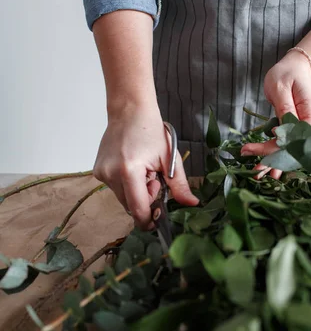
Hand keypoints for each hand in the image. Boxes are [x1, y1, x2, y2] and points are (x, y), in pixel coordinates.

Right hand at [93, 105, 198, 229]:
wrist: (130, 111)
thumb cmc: (151, 131)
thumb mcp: (170, 158)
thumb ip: (179, 185)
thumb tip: (191, 204)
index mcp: (129, 171)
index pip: (138, 209)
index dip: (149, 219)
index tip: (158, 218)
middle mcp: (111, 174)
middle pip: (130, 206)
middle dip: (145, 200)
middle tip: (154, 178)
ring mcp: (102, 173)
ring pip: (123, 198)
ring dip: (136, 192)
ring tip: (143, 170)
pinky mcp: (98, 171)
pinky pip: (115, 188)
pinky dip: (126, 184)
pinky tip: (132, 167)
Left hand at [240, 50, 310, 178]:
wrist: (296, 68)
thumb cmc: (288, 74)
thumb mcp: (281, 88)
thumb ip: (283, 109)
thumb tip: (280, 132)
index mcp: (310, 114)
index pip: (293, 137)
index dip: (275, 147)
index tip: (252, 150)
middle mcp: (310, 125)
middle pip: (293, 148)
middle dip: (273, 161)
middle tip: (255, 171)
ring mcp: (303, 129)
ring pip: (290, 150)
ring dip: (274, 163)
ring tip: (258, 174)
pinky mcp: (295, 131)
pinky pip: (286, 145)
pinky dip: (275, 155)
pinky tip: (265, 166)